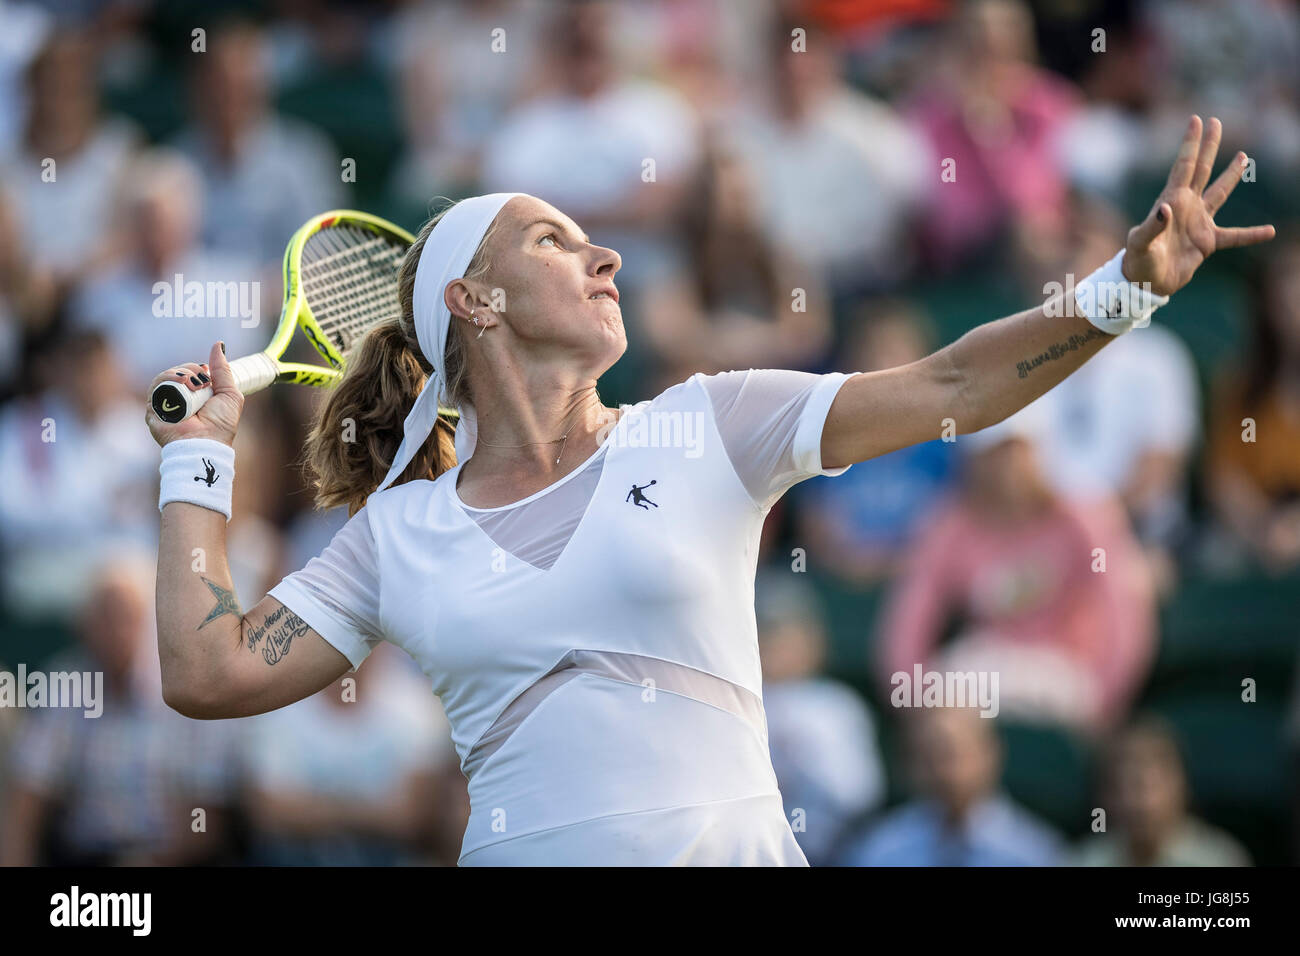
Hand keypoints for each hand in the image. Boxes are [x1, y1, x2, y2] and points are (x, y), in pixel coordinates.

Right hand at [145, 341, 243, 447]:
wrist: (206, 442)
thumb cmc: (221, 423)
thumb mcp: (229, 393)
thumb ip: (223, 369)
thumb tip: (219, 344)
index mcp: (195, 395)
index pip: (190, 372)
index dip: (197, 368)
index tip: (207, 371)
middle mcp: (179, 398)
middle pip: (178, 372)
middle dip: (190, 370)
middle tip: (202, 381)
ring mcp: (165, 403)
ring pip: (166, 376)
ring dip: (180, 374)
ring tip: (194, 385)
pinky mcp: (153, 409)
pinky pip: (155, 386)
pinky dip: (166, 380)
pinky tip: (181, 384)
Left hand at [1123, 115, 1274, 295]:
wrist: (1146, 283)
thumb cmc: (1137, 260)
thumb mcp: (1140, 243)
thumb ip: (1152, 226)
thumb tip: (1166, 208)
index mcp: (1171, 201)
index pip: (1184, 166)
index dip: (1190, 144)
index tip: (1197, 120)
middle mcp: (1187, 206)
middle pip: (1202, 169)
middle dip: (1209, 146)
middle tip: (1216, 122)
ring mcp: (1199, 222)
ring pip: (1220, 193)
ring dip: (1231, 175)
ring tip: (1243, 156)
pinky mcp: (1207, 242)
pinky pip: (1235, 237)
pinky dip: (1251, 235)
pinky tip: (1269, 231)